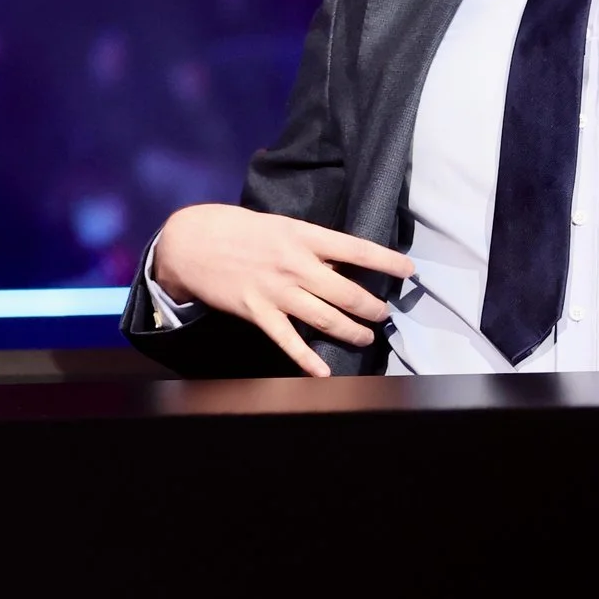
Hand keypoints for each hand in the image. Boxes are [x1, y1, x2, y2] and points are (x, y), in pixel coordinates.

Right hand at [151, 204, 411, 378]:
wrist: (190, 243)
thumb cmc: (235, 228)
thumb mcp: (278, 225)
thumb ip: (308, 244)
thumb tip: (339, 261)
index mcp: (303, 236)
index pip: (356, 249)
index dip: (386, 261)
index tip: (409, 270)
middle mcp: (295, 265)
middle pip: (347, 292)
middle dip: (372, 307)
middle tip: (384, 314)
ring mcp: (277, 291)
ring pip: (326, 318)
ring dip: (352, 331)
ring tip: (366, 337)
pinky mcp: (257, 312)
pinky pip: (288, 341)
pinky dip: (307, 360)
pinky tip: (325, 373)